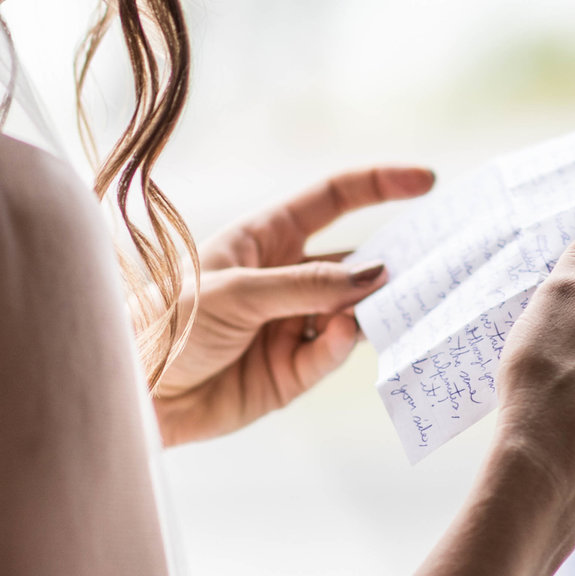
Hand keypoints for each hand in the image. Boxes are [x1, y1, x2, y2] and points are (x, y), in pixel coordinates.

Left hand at [150, 165, 435, 445]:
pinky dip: (342, 344)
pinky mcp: (290, 374)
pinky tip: (345, 333)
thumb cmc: (166, 324)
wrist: (135, 393)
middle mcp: (285, 279)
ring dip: (376, 307)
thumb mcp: (234, 290)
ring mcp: (291, 327)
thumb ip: (306, 285)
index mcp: (266, 239)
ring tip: (403, 301)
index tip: (427, 181)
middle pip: (355, 261)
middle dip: (395, 258)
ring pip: (353, 311)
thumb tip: (376, 276)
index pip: (332, 200)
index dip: (379, 185)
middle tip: (439, 258)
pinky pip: (330, 353)